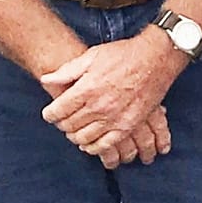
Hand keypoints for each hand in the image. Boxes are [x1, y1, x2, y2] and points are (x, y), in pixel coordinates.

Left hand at [40, 29, 187, 159]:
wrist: (155, 59)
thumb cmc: (123, 55)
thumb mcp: (92, 56)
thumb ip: (67, 71)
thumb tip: (46, 79)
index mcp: (87, 89)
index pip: (57, 111)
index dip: (50, 114)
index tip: (50, 113)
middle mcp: (98, 106)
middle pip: (69, 126)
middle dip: (61, 124)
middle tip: (62, 120)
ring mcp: (114, 118)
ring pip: (84, 138)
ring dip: (75, 136)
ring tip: (74, 130)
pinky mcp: (127, 126)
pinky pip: (105, 145)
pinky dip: (93, 147)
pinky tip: (89, 143)